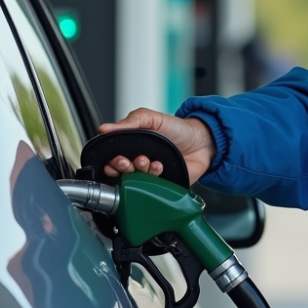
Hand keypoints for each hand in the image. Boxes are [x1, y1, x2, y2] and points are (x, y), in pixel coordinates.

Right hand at [99, 108, 214, 185]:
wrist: (202, 141)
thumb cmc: (177, 129)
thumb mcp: (152, 118)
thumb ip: (131, 122)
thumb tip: (105, 128)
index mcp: (132, 147)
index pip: (112, 159)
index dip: (111, 161)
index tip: (117, 158)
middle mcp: (138, 162)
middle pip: (121, 172)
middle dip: (122, 167)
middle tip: (129, 162)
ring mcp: (150, 174)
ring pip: (135, 181)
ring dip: (138, 172)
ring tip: (147, 161)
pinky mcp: (162, 185)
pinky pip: (151, 188)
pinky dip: (153, 177)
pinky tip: (159, 166)